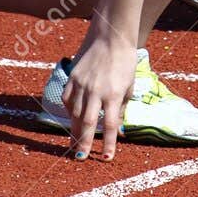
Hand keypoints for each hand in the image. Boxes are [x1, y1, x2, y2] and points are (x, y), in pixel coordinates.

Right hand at [61, 43, 136, 160]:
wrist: (110, 38)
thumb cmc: (124, 63)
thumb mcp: (128, 86)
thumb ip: (121, 108)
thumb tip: (117, 127)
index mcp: (113, 94)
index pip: (111, 125)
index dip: (109, 143)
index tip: (106, 158)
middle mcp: (96, 91)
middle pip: (88, 123)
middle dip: (84, 142)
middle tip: (81, 157)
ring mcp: (82, 84)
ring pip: (76, 113)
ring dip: (75, 130)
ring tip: (74, 144)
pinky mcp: (73, 78)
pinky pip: (68, 100)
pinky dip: (70, 112)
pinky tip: (73, 120)